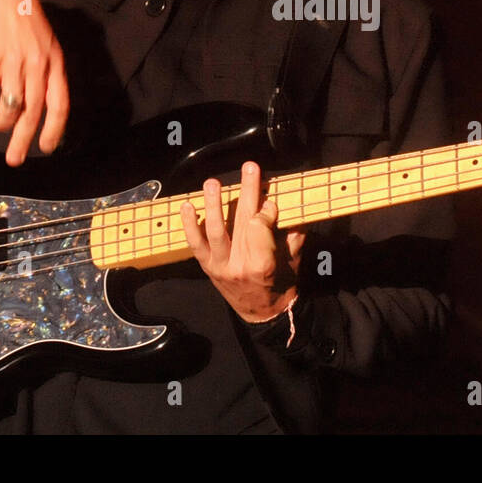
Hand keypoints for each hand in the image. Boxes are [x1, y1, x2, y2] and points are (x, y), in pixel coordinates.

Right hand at [0, 0, 68, 165]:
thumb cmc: (28, 22)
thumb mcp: (48, 46)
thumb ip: (48, 74)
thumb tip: (42, 107)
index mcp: (55, 64)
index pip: (59, 104)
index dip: (54, 130)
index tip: (47, 149)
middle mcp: (37, 66)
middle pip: (33, 113)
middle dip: (23, 141)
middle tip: (14, 160)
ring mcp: (13, 62)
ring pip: (10, 106)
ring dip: (2, 123)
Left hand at [180, 161, 306, 321]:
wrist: (263, 315)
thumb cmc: (282, 286)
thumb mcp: (294, 261)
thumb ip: (292, 233)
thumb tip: (288, 203)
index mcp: (263, 264)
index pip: (260, 226)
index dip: (267, 209)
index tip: (272, 202)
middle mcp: (238, 265)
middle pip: (241, 222)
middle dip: (247, 191)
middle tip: (250, 167)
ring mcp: (219, 267)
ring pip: (215, 231)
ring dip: (213, 204)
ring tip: (212, 183)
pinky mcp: (207, 267)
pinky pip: (195, 245)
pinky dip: (189, 225)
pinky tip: (187, 205)